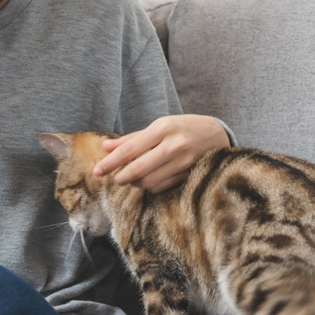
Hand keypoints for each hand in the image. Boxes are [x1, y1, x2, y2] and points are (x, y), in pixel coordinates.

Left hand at [93, 115, 229, 193]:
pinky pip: (161, 187)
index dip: (110, 162)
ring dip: (136, 183)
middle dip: (121, 177)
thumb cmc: (183, 127)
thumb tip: (105, 147)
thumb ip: (132, 138)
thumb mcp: (158, 126)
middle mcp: (173, 145)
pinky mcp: (189, 175)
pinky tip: (148, 180)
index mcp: (163, 128)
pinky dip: (150, 186)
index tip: (97, 170)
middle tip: (114, 178)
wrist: (217, 134)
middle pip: (138, 169)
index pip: (129, 149)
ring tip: (132, 177)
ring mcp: (183, 162)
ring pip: (149, 182)